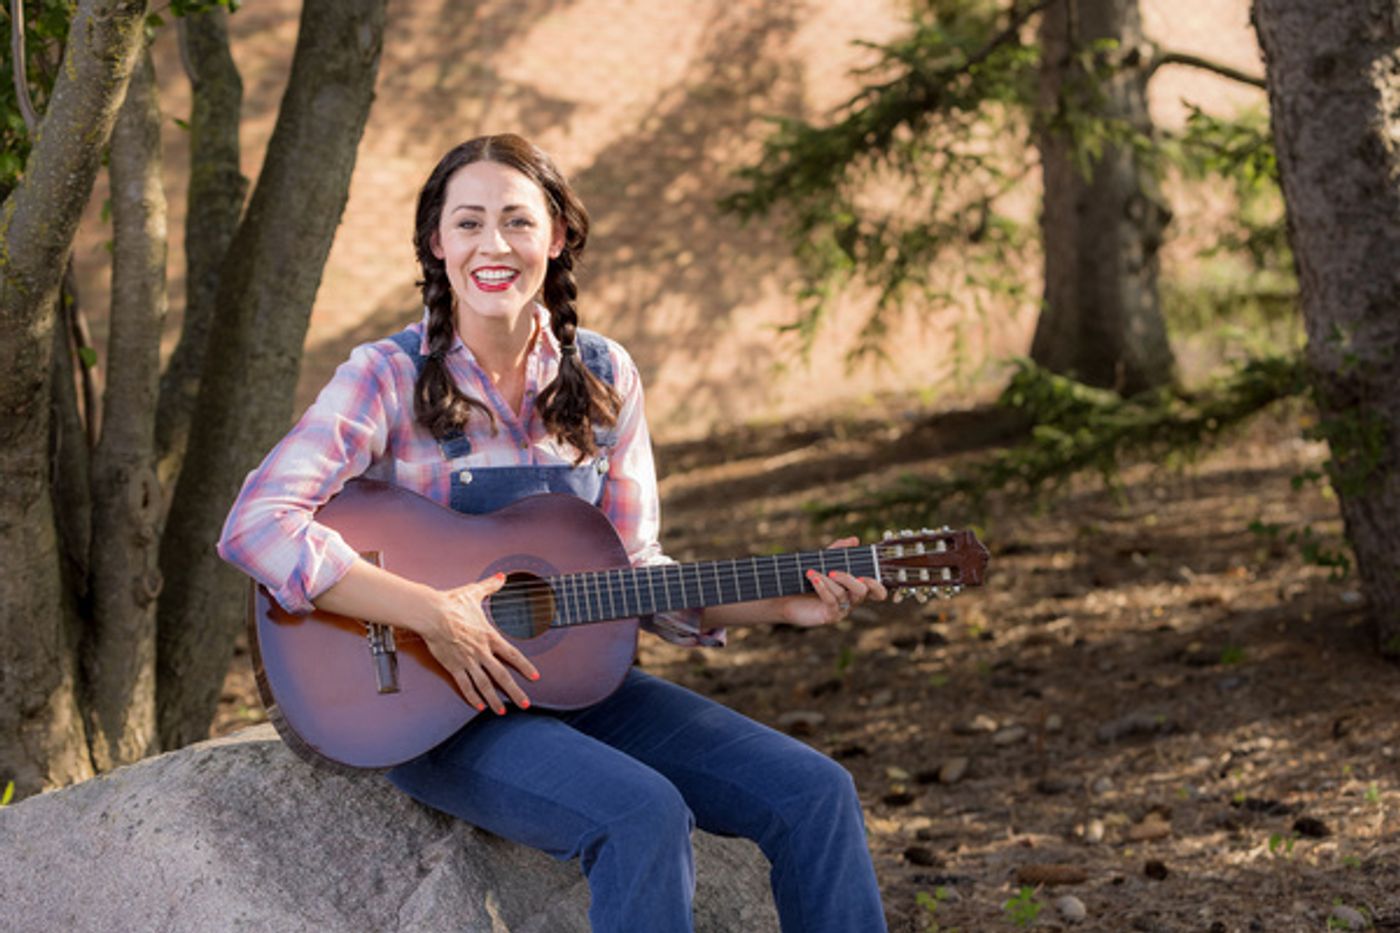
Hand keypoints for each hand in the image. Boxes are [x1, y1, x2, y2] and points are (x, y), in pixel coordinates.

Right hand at [423, 572, 539, 714]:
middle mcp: (482, 652)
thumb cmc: (452, 603)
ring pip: (484, 685)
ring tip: (502, 711)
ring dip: (494, 699)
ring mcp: (467, 661)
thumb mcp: (474, 593)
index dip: (525, 666)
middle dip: (515, 692)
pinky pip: (465, 685)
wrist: (431, 613)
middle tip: (525, 704)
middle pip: (502, 676)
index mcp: (490, 636)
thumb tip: (501, 577)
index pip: (513, 655)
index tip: (535, 677)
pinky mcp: (453, 666)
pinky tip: (478, 706)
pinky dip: (472, 696)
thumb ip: (490, 586)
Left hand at [781, 536, 889, 627]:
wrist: (788, 598)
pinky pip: (831, 602)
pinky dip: (823, 589)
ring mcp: (842, 610)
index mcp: (855, 588)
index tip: (865, 575)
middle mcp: (852, 601)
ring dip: (827, 580)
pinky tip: (813, 579)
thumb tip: (855, 540)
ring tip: (811, 572)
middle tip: (832, 571)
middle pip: (863, 591)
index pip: (877, 592)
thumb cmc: (808, 581)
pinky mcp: (830, 616)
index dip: (878, 586)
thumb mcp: (823, 562)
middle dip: (849, 579)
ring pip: (843, 594)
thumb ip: (838, 550)